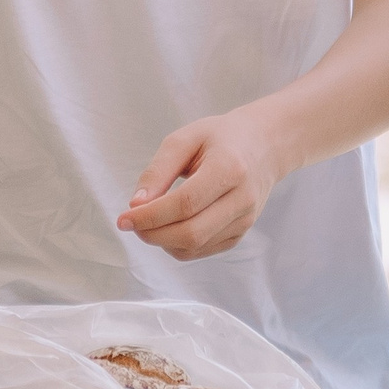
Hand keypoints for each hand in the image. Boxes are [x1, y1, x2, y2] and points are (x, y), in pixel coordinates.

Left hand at [120, 110, 282, 259]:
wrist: (264, 146)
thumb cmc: (220, 138)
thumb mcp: (185, 139)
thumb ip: (158, 171)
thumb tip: (135, 205)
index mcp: (230, 168)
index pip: (185, 204)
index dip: (150, 215)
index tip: (123, 218)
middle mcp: (242, 199)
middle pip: (191, 232)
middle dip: (152, 234)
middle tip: (131, 223)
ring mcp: (244, 220)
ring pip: (194, 247)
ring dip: (162, 241)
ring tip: (149, 222)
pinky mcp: (240, 234)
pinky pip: (201, 250)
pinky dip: (177, 245)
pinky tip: (168, 227)